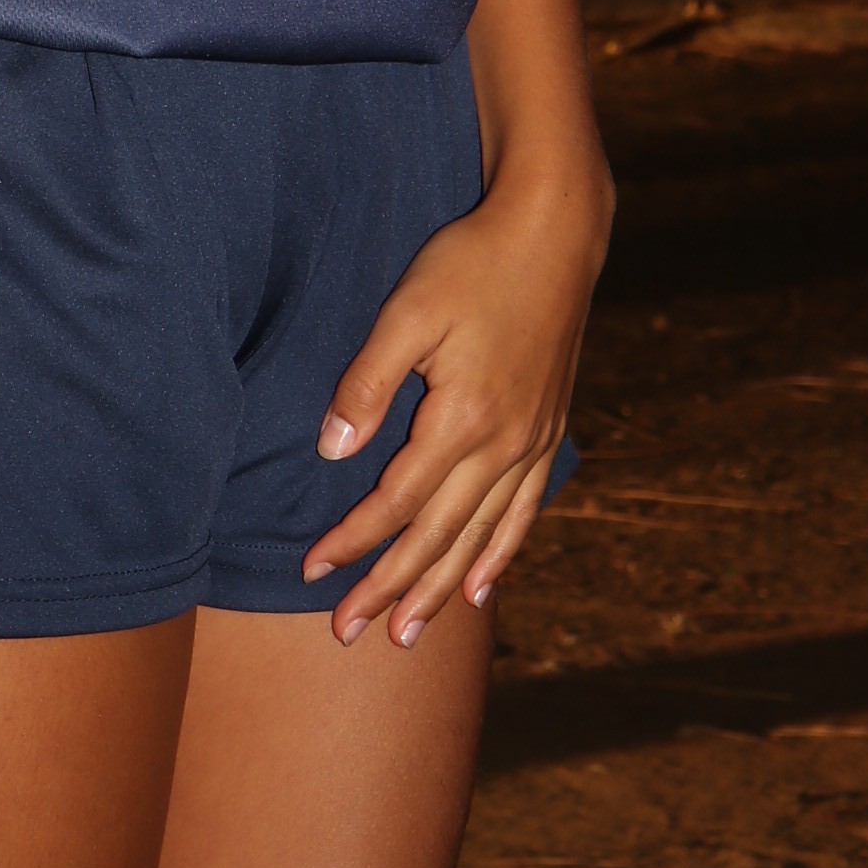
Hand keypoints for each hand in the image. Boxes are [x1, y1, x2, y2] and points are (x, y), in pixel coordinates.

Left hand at [300, 153, 609, 646]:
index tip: (311, 569)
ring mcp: (531, 443)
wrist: (556, 232)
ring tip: (405, 635)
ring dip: (440, 590)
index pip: (395, 503)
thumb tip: (332, 451)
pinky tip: (482, 589)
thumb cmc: (472, 263)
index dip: (351, 541)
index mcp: (463, 419)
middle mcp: (503, 445)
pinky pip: (523, 512)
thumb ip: (368, 383)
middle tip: (346, 634)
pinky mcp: (548, 432)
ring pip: (480, 538)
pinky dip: (500, 555)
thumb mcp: (407, 312)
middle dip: (389, 588)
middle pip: (437, 537)